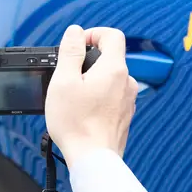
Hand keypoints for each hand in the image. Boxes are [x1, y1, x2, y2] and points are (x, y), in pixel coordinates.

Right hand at [45, 25, 137, 163]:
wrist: (93, 158)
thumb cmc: (76, 123)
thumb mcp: (64, 81)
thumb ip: (71, 52)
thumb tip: (76, 32)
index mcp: (114, 69)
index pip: (113, 36)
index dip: (94, 33)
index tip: (79, 44)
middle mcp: (127, 82)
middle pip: (110, 58)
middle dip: (89, 61)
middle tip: (69, 75)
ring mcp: (128, 100)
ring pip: (110, 79)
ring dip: (93, 81)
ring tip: (74, 97)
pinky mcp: (125, 114)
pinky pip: (112, 96)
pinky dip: (99, 97)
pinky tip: (84, 111)